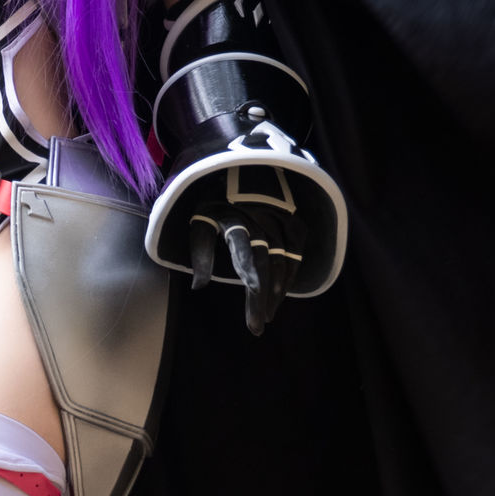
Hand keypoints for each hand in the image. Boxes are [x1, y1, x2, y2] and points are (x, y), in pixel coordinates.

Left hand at [185, 197, 302, 335]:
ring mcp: (281, 219)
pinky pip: (296, 252)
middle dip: (261, 297)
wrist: (241, 169)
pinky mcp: (293, 221)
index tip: (251, 293)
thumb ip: (200, 252)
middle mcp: (261, 218)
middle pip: (265, 262)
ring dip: (277, 291)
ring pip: (284, 260)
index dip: (248, 271)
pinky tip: (282, 293)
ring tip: (268, 315)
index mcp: (234, 217)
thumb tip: (197, 287)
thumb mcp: (200, 220)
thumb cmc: (216, 201)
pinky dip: (290, 274)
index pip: (243, 248)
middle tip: (256, 326)